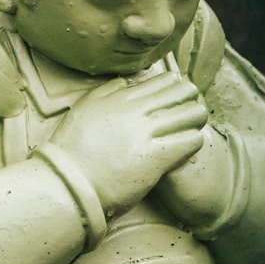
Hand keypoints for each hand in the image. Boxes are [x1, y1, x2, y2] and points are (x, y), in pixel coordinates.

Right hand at [49, 72, 206, 216]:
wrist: (69, 182)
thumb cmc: (72, 149)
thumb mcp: (83, 108)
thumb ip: (106, 91)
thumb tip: (125, 82)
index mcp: (121, 97)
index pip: (164, 81)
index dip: (176, 87)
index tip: (177, 97)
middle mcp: (138, 111)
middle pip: (184, 93)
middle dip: (190, 101)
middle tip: (187, 113)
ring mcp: (148, 133)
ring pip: (193, 114)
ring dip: (195, 121)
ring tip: (189, 130)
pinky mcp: (157, 157)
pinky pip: (191, 141)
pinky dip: (193, 142)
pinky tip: (185, 149)